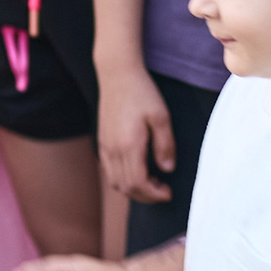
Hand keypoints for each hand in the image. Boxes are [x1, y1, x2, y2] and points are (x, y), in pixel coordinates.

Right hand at [96, 67, 174, 202]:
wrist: (117, 75)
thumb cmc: (141, 93)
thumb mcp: (161, 116)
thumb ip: (165, 145)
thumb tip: (167, 169)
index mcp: (128, 145)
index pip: (138, 183)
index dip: (154, 194)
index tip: (168, 193)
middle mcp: (113, 150)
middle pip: (126, 187)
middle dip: (146, 196)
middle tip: (163, 190)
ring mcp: (105, 147)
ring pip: (116, 182)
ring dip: (134, 189)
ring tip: (152, 182)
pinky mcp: (102, 142)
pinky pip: (109, 171)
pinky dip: (123, 180)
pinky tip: (137, 171)